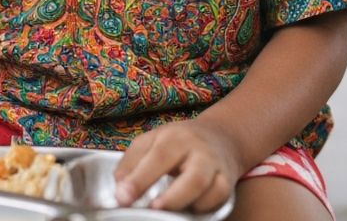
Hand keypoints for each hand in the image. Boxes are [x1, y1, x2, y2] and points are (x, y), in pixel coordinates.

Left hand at [114, 118, 241, 213]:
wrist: (220, 137)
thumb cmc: (178, 142)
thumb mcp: (152, 142)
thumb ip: (132, 163)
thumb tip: (119, 189)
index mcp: (174, 137)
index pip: (158, 157)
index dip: (139, 180)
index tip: (122, 198)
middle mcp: (199, 150)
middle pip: (192, 177)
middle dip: (172, 198)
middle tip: (152, 209)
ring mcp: (215, 167)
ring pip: (209, 190)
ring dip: (186, 204)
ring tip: (165, 211)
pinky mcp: (227, 182)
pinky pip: (218, 199)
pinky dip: (203, 207)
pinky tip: (188, 207)